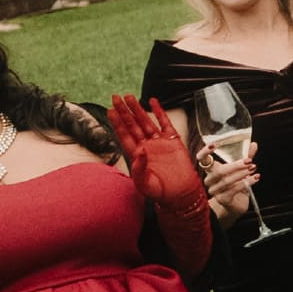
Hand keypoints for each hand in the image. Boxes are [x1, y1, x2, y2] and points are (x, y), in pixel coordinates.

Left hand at [108, 95, 203, 212]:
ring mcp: (159, 142)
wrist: (181, 194)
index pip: (124, 135)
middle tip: (116, 98)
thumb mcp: (145, 184)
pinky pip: (165, 123)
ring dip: (138, 109)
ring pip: (146, 121)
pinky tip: (153, 102)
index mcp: (136, 156)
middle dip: (124, 111)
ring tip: (130, 97)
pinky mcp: (172, 141)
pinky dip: (159, 112)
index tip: (111, 111)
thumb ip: (139, 169)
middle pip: (132, 125)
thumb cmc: (162, 192)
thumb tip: (139, 152)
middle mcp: (146, 146)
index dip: (117, 123)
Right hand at [196, 135, 256, 227]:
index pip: (201, 159)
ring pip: (227, 181)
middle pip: (219, 171)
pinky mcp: (222, 199)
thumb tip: (253, 144)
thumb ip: (246, 157)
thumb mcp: (241, 169)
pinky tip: (255, 178)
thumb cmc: (236, 184)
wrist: (236, 205)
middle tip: (249, 161)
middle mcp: (210, 180)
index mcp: (211, 170)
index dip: (204, 152)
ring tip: (253, 169)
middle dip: (236, 165)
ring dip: (242, 174)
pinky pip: (233, 190)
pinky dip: (246, 183)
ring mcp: (214, 190)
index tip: (213, 144)